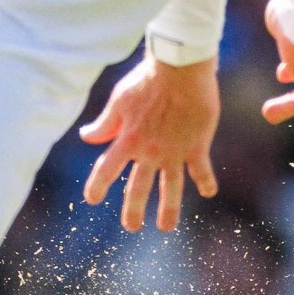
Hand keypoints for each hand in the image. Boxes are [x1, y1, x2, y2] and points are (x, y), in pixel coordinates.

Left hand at [78, 54, 219, 231]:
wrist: (179, 68)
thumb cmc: (146, 80)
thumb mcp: (118, 101)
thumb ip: (104, 124)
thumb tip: (86, 136)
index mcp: (127, 139)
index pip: (106, 169)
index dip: (97, 186)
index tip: (92, 199)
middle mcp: (149, 150)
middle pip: (138, 187)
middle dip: (133, 210)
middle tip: (131, 226)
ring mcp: (174, 150)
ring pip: (170, 188)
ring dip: (168, 210)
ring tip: (166, 227)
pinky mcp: (196, 145)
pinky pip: (201, 170)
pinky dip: (206, 182)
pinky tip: (208, 192)